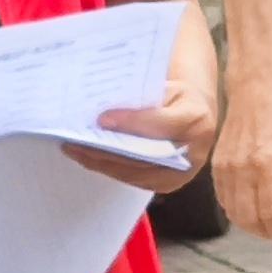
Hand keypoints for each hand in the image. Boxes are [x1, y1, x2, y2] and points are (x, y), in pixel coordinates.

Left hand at [77, 68, 218, 191]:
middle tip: (75, 141)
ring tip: (74, 150)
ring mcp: (180, 174)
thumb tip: (104, 113)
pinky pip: (133, 179)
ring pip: (134, 172)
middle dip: (106, 149)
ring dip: (101, 162)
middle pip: (143, 155)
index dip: (131, 123)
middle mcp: (192, 152)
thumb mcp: (167, 88)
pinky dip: (108, 168)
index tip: (101, 120)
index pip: (160, 124)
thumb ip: (142, 100)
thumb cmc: (177, 98)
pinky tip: (88, 158)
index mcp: (195, 120)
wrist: (197, 118)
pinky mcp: (167, 185)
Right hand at [211, 70, 271, 243]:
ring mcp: (225, 167)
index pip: (271, 214)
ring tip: (267, 223)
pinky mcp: (215, 165)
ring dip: (250, 225)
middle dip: (266, 233)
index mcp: (268, 164)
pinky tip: (250, 208)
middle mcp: (243, 169)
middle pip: (249, 219)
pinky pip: (223, 200)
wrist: (257, 88)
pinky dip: (236, 211)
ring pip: (233, 213)